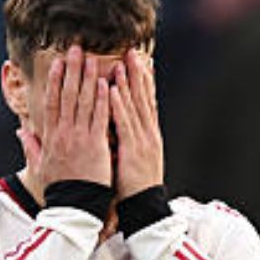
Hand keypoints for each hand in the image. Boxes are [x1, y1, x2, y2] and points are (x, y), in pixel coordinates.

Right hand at [19, 45, 111, 191]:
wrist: (74, 205)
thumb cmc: (60, 187)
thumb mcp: (39, 166)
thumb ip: (31, 146)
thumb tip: (19, 132)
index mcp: (51, 137)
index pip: (52, 102)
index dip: (55, 81)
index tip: (58, 63)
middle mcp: (64, 133)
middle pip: (67, 95)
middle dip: (72, 70)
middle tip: (76, 49)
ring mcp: (80, 137)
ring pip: (83, 102)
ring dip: (88, 78)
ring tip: (92, 58)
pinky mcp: (96, 144)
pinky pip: (99, 118)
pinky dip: (102, 100)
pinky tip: (105, 83)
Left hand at [108, 48, 164, 199]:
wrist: (144, 207)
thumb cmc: (134, 186)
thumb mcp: (132, 159)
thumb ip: (128, 140)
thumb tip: (121, 128)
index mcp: (147, 135)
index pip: (145, 102)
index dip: (143, 81)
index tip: (139, 61)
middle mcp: (147, 133)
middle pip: (143, 98)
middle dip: (138, 73)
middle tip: (133, 51)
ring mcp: (141, 141)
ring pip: (134, 106)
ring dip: (127, 83)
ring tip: (122, 62)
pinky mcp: (132, 150)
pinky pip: (123, 123)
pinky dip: (117, 105)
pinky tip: (111, 89)